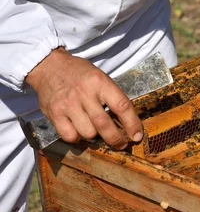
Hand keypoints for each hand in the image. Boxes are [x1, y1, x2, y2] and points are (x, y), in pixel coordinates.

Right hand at [25, 48, 142, 149]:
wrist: (50, 67)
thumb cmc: (81, 74)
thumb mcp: (100, 77)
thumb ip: (111, 96)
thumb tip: (126, 122)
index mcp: (100, 82)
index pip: (121, 106)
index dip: (132, 123)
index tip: (137, 136)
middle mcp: (84, 93)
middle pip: (104, 124)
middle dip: (116, 139)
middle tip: (121, 144)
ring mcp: (67, 104)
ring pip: (88, 133)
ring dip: (95, 136)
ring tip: (95, 130)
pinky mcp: (54, 114)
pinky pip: (70, 136)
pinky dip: (77, 137)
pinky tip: (79, 130)